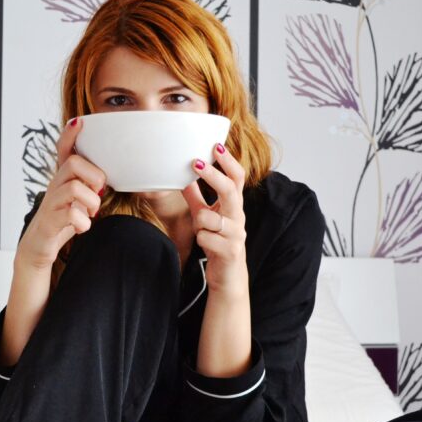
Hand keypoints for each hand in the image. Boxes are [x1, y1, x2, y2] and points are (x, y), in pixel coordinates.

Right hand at [17, 117, 105, 269]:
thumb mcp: (79, 199)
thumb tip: (116, 176)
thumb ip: (92, 186)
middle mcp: (54, 186)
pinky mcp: (49, 222)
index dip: (70, 135)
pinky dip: (83, 223)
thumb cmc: (64, 220)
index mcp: (63, 178)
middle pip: (73, 163)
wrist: (40, 246)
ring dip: (91, 201)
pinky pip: (70, 216)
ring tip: (91, 213)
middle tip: (99, 191)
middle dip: (94, 175)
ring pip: (73, 188)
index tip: (79, 121)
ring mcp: (50, 203)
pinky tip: (83, 227)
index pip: (63, 150)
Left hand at [182, 143, 247, 294]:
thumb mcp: (205, 216)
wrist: (228, 275)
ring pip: (210, 218)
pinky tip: (205, 245)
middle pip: (230, 191)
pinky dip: (200, 239)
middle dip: (213, 176)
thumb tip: (183, 177)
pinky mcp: (230, 250)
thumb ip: (197, 198)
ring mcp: (236, 234)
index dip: (228, 162)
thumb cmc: (217, 241)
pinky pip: (205, 237)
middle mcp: (238, 217)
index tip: (216, 146)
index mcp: (234, 206)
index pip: (237, 178)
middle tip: (196, 162)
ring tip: (200, 230)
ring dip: (199, 222)